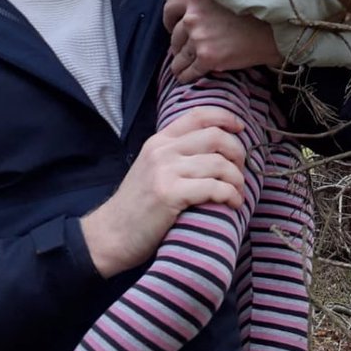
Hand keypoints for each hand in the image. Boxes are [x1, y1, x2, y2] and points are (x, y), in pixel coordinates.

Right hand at [81, 106, 245, 277]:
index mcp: (159, 141)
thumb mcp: (151, 168)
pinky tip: (232, 204)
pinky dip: (230, 195)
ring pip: (219, 164)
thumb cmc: (137, 206)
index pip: (198, 115)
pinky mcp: (169, 194)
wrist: (110, 235)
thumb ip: (175, 154)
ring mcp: (165, 171)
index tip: (240, 128)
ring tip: (237, 193)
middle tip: (241, 171)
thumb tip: (216, 151)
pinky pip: (213, 188)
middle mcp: (162, 150)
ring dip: (236, 179)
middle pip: (215, 137)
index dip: (225, 117)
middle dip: (238, 152)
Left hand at [163, 0, 282, 81]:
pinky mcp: (207, 57)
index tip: (174, 28)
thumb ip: (205, 1)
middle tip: (185, 50)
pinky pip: (189, 70)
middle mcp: (193, 15)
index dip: (171, 22)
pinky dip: (186, 76)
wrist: (274, 30)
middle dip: (179, 45)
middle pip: (175, 35)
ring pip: (179, 55)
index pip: (170, 9)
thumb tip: (189, 16)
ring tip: (181, 69)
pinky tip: (186, 78)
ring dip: (179, 63)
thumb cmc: (255, 12)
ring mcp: (199, 37)